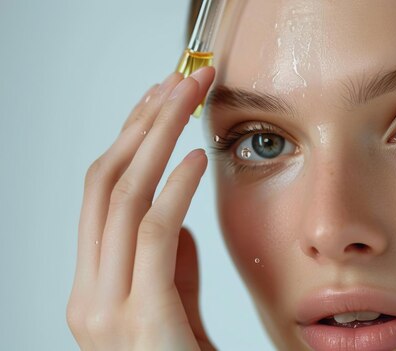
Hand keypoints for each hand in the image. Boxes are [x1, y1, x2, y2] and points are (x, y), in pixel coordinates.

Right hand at [67, 67, 216, 350]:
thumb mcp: (175, 305)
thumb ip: (168, 261)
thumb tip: (175, 209)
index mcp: (94, 287)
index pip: (104, 192)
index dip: (131, 137)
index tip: (161, 99)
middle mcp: (88, 294)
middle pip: (106, 183)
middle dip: (144, 122)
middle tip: (179, 78)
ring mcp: (105, 309)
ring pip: (121, 199)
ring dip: (158, 138)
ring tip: (189, 96)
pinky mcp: (140, 319)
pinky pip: (153, 237)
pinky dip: (173, 190)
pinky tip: (195, 158)